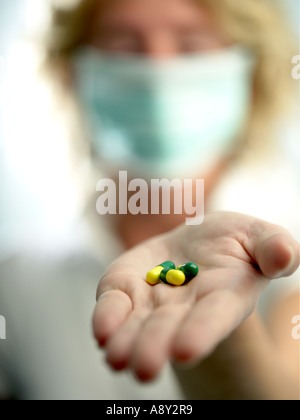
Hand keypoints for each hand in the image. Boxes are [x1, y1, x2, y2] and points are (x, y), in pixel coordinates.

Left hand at [93, 212, 298, 380]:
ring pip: (137, 327)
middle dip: (155, 347)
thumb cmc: (233, 242)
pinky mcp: (126, 288)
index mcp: (223, 298)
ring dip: (125, 343)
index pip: (213, 318)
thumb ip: (273, 246)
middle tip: (143, 368)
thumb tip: (285, 257)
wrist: (196, 242)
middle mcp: (185, 309)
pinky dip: (107, 317)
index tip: (186, 351)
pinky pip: (114, 305)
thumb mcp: (258, 236)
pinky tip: (103, 331)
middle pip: (169, 330)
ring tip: (115, 357)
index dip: (201, 333)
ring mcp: (152, 302)